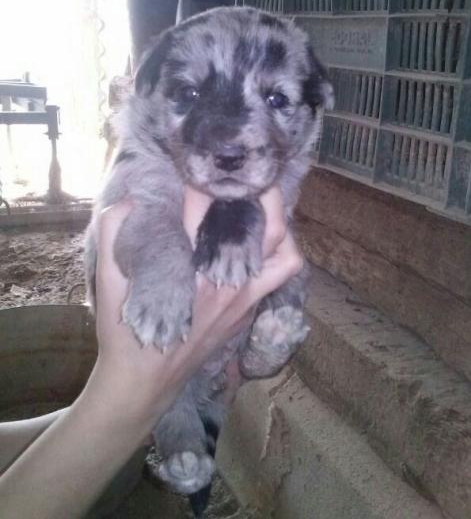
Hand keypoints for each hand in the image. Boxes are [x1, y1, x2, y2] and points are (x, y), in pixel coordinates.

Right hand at [94, 186, 302, 419]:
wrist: (145, 381)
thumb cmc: (125, 329)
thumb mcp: (107, 281)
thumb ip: (114, 235)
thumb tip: (130, 200)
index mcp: (185, 263)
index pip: (202, 206)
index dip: (200, 180)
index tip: (196, 169)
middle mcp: (221, 276)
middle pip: (257, 220)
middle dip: (256, 190)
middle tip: (244, 175)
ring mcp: (242, 295)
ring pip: (280, 247)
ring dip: (277, 220)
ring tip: (261, 206)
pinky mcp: (249, 309)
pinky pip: (281, 274)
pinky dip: (282, 253)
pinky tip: (264, 243)